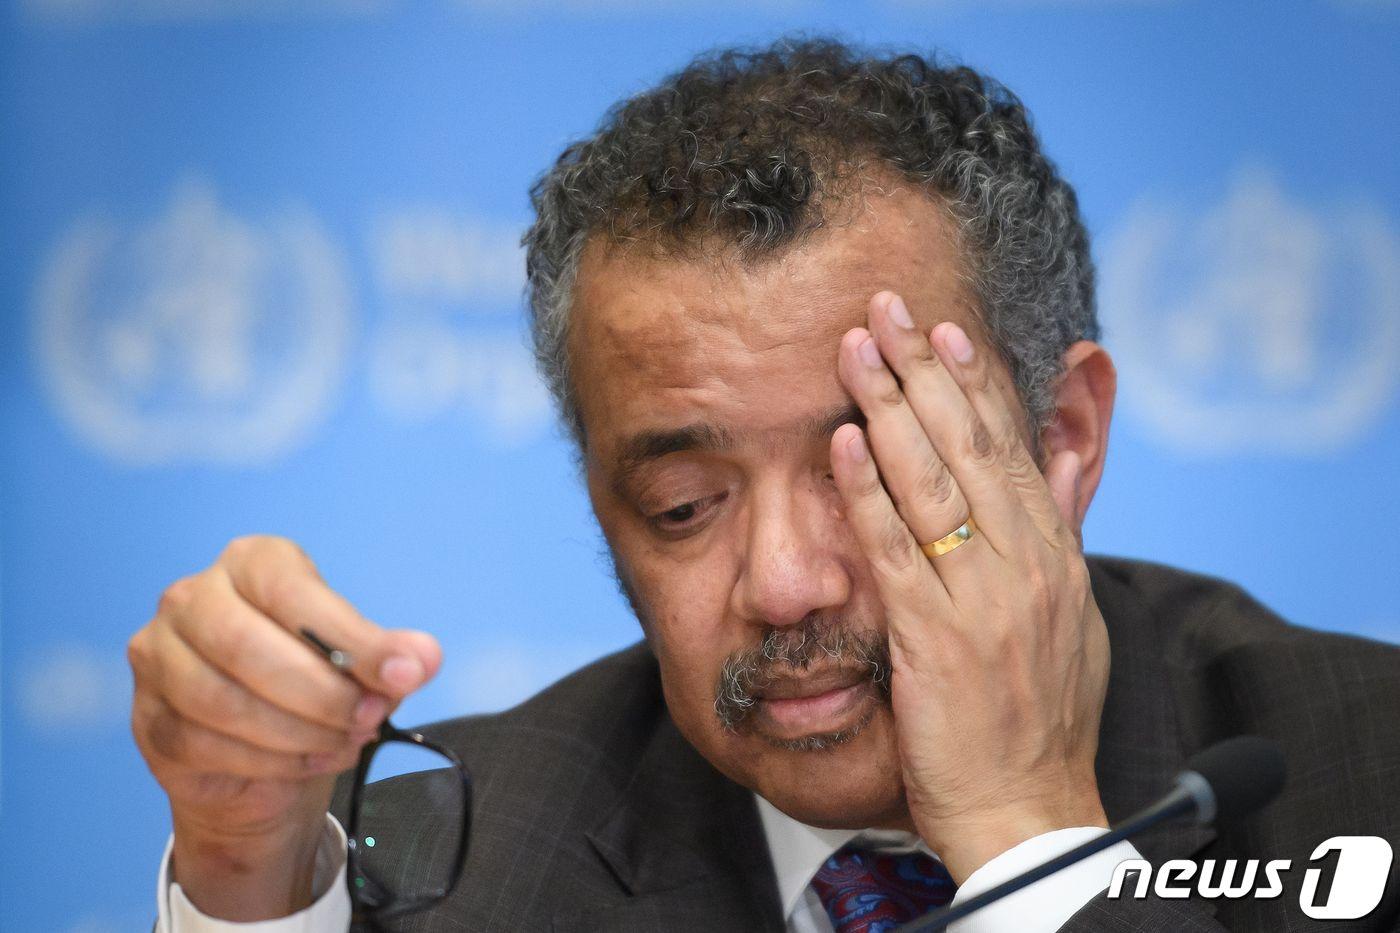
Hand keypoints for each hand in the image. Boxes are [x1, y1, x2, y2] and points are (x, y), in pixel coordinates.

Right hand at [128, 535, 441, 919]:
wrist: (263, 760)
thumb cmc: (312, 686)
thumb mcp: (359, 664)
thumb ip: (389, 657)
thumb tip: (422, 659)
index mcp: (252, 562)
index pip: (293, 592)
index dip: (352, 637)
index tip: (407, 674)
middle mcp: (193, 598)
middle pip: (248, 648)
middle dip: (323, 693)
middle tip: (373, 718)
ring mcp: (158, 657)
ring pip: (223, 703)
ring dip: (300, 732)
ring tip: (349, 740)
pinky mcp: (148, 718)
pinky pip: (208, 745)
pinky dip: (273, 762)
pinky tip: (313, 760)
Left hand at [829, 291, 1110, 882]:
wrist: (1030, 808)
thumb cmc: (1042, 719)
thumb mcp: (1071, 618)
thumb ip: (1058, 534)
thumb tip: (1061, 463)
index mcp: (1054, 557)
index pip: (1010, 450)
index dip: (974, 384)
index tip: (944, 331)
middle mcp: (1025, 565)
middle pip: (970, 446)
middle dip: (924, 371)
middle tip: (888, 308)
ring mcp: (983, 598)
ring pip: (932, 482)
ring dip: (889, 407)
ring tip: (856, 348)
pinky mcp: (937, 637)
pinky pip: (897, 550)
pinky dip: (868, 492)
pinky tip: (842, 443)